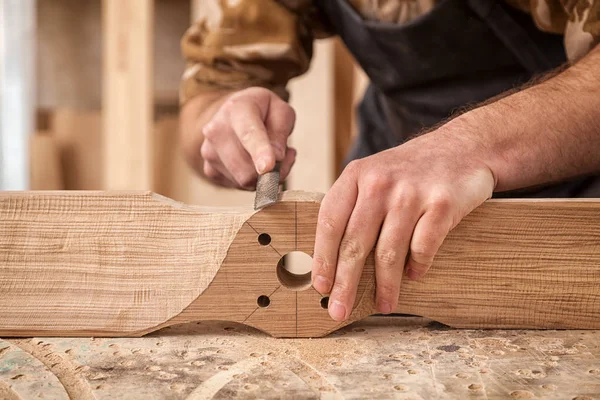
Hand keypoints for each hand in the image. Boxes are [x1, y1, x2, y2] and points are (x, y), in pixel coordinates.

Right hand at [189, 87, 296, 188]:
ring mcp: (209, 152)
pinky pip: (238, 186)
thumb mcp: (281, 111)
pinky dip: (253, 180)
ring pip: (244, 181)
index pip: (249, 134)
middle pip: (246, 168)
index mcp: (236, 109)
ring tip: (269, 157)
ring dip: (264, 176)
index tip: (268, 167)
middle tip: (284, 157)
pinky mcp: (209, 170)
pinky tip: (254, 163)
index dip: (260, 152)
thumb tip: (276, 157)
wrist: (234, 113)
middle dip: (273, 171)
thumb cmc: (262, 111)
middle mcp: (216, 130)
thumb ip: (281, 131)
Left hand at [311, 121, 495, 320]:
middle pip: (355, 243)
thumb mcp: (374, 176)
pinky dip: (417, 267)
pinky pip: (423, 247)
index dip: (323, 259)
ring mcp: (412, 193)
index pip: (330, 222)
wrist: (462, 147)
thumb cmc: (410, 172)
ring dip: (385, 285)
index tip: (320, 286)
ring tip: (384, 304)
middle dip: (345, 284)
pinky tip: (414, 275)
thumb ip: (353, 208)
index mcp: (356, 176)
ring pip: (388, 252)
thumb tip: (332, 262)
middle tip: (339, 310)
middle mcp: (380, 182)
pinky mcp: (443, 204)